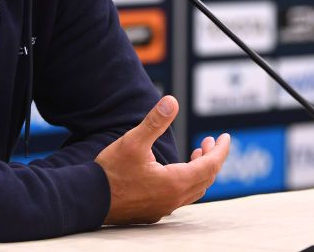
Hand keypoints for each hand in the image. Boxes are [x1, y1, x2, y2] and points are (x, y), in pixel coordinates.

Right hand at [95, 95, 229, 224]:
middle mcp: (173, 199)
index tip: (226, 137)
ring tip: (195, 153)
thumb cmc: (110, 172)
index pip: (210, 166)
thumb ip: (155, 121)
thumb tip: (172, 101)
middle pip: (205, 179)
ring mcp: (163, 208)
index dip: (221, 150)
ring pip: (193, 190)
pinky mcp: (153, 211)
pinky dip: (186, 181)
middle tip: (209, 141)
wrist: (87, 199)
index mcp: (174, 182)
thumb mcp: (133, 141)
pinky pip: (180, 197)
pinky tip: (174, 171)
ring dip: (199, 170)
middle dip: (211, 158)